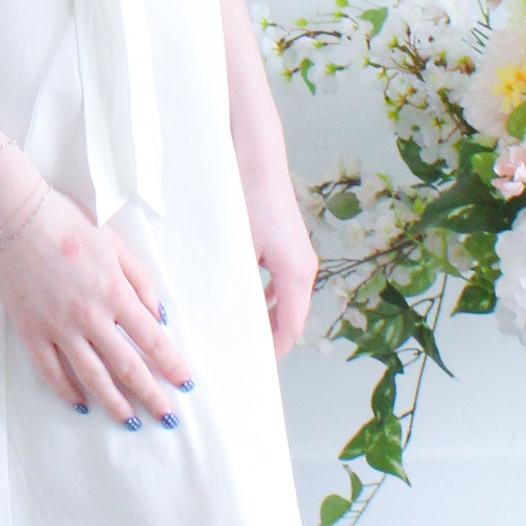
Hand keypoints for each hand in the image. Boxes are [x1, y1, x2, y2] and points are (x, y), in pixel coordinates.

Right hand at [0, 175, 192, 423]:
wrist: (13, 215)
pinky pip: (51, 371)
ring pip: (91, 377)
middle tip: (166, 417)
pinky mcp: (31, 331)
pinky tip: (81, 404)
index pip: (152, 339)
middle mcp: (89, 316)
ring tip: (129, 421)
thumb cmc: (66, 222)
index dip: (172, 365)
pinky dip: (67, 391)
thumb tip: (159, 317)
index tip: (185, 384)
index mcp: (114, 292)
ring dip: (114, 403)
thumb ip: (140, 282)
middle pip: (127, 367)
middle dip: (151, 396)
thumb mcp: (115, 244)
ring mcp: (58, 327)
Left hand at [241, 153, 316, 355]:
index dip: (273, 352)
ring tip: (239, 332)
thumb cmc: (246, 199)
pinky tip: (244, 300)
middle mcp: (304, 268)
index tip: (251, 368)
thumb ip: (234, 287)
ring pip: (287, 300)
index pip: (290, 329)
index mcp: (296, 274)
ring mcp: (298, 255)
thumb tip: (221, 318)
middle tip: (241, 355)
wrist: (255, 157)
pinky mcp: (288, 244)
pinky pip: (281, 282)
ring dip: (267, 318)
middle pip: (291, 317)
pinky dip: (267, 298)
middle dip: (269, 339)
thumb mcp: (237, 251)